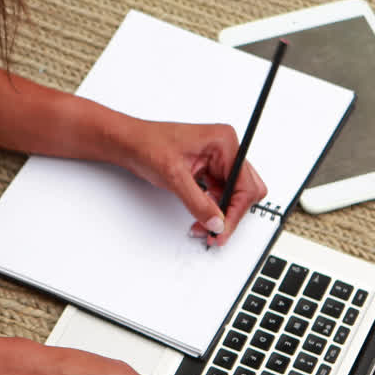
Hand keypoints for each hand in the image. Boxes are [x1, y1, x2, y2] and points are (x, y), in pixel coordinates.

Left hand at [116, 119, 266, 246]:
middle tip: (217, 232)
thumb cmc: (147, 145)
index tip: (223, 229)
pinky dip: (213, 208)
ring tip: (205, 228)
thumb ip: (198, 203)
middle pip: (245, 190)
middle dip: (232, 213)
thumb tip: (216, 222)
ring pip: (233, 194)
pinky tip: (202, 218)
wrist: (129, 143)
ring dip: (221, 214)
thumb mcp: (174, 176)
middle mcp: (225, 149)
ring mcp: (218, 159)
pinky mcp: (209, 169)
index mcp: (224, 142)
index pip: (245, 184)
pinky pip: (220, 193)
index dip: (236, 211)